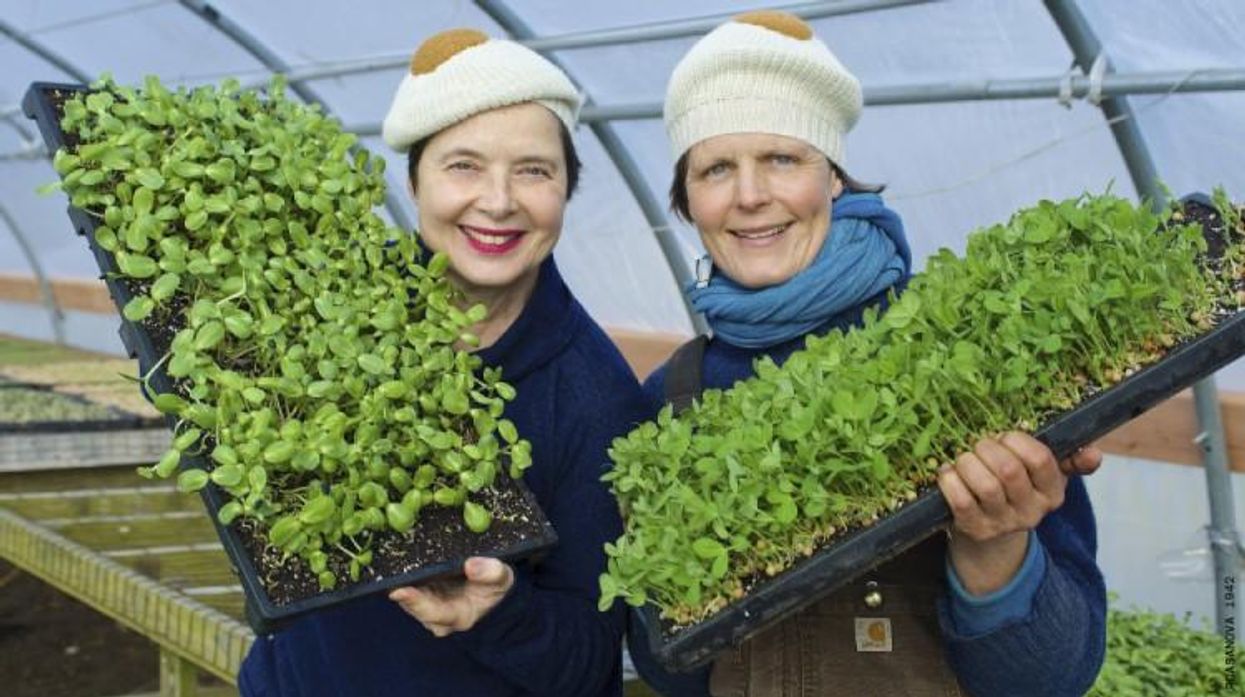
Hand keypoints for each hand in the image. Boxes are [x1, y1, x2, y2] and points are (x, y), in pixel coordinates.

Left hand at [389, 557, 513, 636]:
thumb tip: (471, 565)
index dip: (416, 602)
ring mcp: (426, 604)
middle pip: (413, 605)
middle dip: (403, 589)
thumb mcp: (502, 577)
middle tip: (391, 571)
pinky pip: (406, 584)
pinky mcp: (419, 591)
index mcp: (459, 616)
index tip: (400, 590)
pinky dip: (402, 573)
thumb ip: (491, 572)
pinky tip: (398, 558)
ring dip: (400, 580)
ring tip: (394, 560)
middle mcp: (437, 616)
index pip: (433, 613)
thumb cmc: (495, 584)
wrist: (490, 582)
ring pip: (406, 594)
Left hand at [938, 433, 1101, 593]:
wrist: (993, 532)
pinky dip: (950, 480)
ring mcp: (1002, 523)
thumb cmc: (1018, 490)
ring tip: (964, 458)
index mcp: (1052, 494)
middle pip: (1009, 471)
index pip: (1041, 460)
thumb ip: (1071, 460)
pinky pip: (960, 500)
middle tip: (980, 445)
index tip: (1005, 437)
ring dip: (968, 463)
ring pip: (985, 485)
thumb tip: (1094, 453)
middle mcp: (1031, 512)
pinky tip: (949, 473)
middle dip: (988, 449)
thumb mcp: (1046, 476)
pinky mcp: (975, 530)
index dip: (1017, 441)